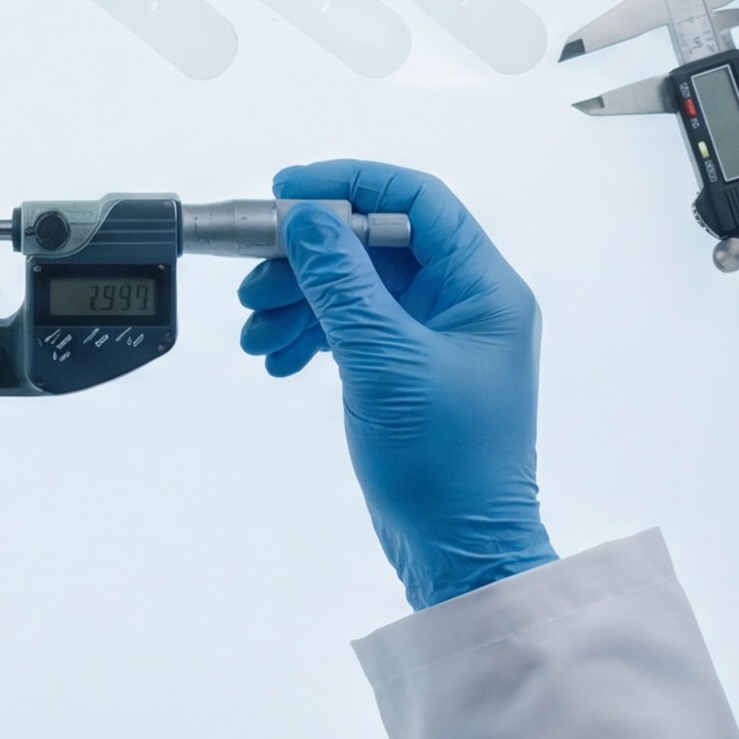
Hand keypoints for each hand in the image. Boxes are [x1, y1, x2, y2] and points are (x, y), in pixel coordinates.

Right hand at [238, 161, 556, 608]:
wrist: (461, 554)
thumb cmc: (447, 466)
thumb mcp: (384, 361)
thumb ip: (341, 282)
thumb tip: (306, 217)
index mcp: (483, 288)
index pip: (416, 200)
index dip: (349, 185)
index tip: (287, 192)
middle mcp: (465, 305)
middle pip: (376, 244)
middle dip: (309, 258)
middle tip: (255, 280)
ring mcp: (437, 341)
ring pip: (357, 290)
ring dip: (301, 301)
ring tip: (256, 333)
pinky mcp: (410, 375)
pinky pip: (354, 331)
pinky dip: (313, 337)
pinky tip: (279, 360)